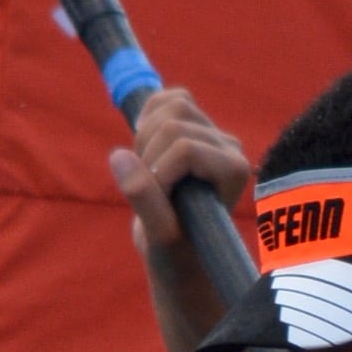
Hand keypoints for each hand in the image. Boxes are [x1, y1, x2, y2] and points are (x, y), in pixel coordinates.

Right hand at [109, 88, 253, 263]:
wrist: (178, 252)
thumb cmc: (177, 252)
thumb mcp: (158, 235)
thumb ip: (144, 198)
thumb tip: (119, 156)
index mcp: (233, 170)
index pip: (185, 148)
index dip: (157, 172)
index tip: (155, 204)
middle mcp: (229, 146)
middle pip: (175, 122)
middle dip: (148, 155)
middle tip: (149, 191)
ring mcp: (213, 134)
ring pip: (171, 105)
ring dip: (146, 139)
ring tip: (149, 174)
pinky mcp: (194, 126)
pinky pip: (167, 99)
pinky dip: (147, 118)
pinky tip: (145, 148)